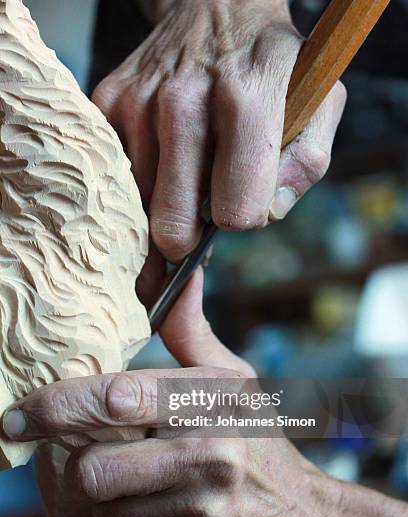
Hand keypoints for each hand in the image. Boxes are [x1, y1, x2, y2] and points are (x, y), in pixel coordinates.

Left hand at [3, 276, 407, 516]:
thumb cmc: (259, 442)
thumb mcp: (235, 380)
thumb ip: (191, 331)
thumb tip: (181, 270)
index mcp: (209, 406)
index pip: (115, 400)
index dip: (54, 407)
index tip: (17, 416)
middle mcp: (205, 461)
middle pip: (92, 471)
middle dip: (88, 466)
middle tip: (115, 459)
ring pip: (102, 513)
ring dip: (112, 501)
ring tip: (151, 489)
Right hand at [93, 0, 345, 261]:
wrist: (214, 7)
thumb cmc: (269, 66)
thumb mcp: (317, 101)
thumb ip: (307, 163)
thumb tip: (268, 213)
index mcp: (247, 100)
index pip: (237, 210)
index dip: (244, 218)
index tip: (243, 202)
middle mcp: (183, 101)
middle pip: (174, 226)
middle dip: (190, 239)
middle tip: (200, 221)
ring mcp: (138, 103)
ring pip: (142, 209)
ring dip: (164, 207)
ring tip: (185, 177)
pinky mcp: (107, 104)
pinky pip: (117, 180)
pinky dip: (140, 184)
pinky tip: (162, 161)